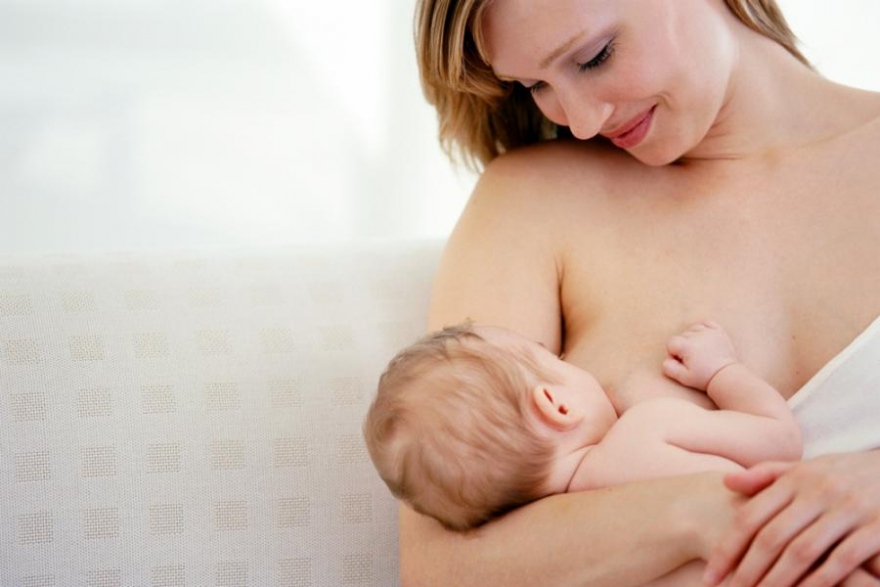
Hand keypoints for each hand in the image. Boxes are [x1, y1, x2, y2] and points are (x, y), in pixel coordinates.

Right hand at [662, 320, 736, 389]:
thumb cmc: (704, 378)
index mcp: (687, 346)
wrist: (726, 376)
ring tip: (698, 350)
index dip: (673, 353)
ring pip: (692, 329)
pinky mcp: (718, 332)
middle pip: (681, 336)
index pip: (671, 342)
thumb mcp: (683, 378)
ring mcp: (709, 332)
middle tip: (692, 359)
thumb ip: (669, 368)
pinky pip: (706, 323)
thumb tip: (667, 359)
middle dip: (683, 347)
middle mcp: (697, 336)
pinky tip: (703, 338)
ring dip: (692, 338)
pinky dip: (702, 328)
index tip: (682, 362)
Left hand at [703, 451, 879, 586]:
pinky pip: (840, 561)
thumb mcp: (809, 466)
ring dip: (777, 581)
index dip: (727, 548)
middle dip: (747, 570)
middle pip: (771, 537)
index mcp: (796, 478)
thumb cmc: (847, 473)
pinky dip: (818, 582)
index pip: (751, 516)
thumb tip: (726, 481)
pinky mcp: (876, 528)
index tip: (710, 574)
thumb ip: (768, 475)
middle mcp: (818, 491)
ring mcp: (848, 509)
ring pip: (801, 551)